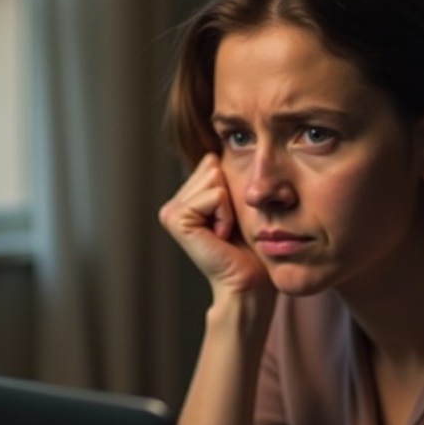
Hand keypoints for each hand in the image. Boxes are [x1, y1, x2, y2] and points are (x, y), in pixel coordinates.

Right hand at [158, 153, 271, 298]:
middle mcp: (174, 203)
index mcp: (186, 198)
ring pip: (214, 177)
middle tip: (230, 228)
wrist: (249, 282)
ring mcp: (171, 211)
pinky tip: (221, 236)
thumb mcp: (239, 205)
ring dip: (230, 206)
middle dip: (230, 195)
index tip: (233, 220)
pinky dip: (226, 214)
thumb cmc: (251, 248)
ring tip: (226, 233)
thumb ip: (227, 177)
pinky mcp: (176, 219)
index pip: (213, 161)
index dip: (233, 188)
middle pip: (212, 165)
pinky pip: (215, 195)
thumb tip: (230, 142)